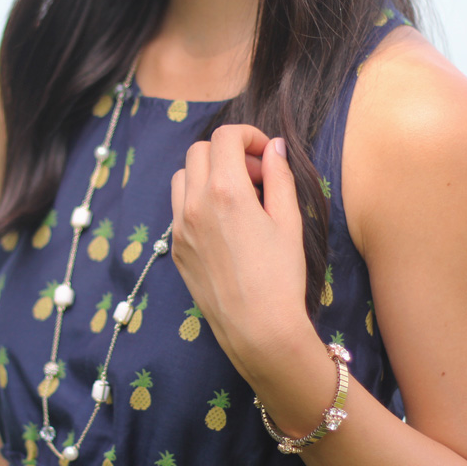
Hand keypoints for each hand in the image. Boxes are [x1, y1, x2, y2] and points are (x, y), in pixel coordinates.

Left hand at [170, 125, 310, 379]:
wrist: (258, 329)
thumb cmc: (281, 277)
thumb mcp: (289, 221)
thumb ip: (280, 176)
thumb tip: (274, 147)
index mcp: (225, 191)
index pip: (225, 137)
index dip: (249, 136)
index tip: (266, 153)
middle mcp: (195, 204)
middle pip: (200, 151)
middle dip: (228, 152)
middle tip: (256, 176)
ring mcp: (181, 227)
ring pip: (183, 176)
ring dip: (208, 173)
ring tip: (237, 196)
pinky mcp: (177, 248)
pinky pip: (179, 207)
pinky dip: (197, 199)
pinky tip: (224, 222)